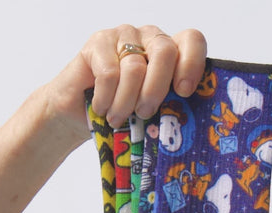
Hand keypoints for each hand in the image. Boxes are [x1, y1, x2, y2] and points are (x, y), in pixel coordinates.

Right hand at [44, 25, 207, 137]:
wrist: (79, 112)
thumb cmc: (123, 112)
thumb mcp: (153, 110)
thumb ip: (170, 105)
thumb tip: (183, 118)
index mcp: (172, 52)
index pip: (192, 40)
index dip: (192, 63)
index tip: (183, 92)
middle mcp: (150, 37)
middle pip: (164, 52)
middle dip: (155, 89)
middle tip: (144, 113)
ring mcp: (124, 35)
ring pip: (135, 67)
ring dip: (126, 101)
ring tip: (118, 119)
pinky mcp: (98, 41)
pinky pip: (108, 73)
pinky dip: (106, 97)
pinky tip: (101, 108)